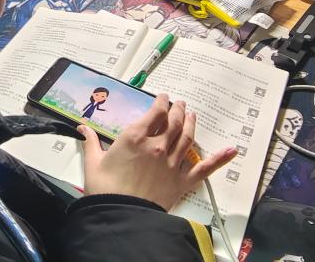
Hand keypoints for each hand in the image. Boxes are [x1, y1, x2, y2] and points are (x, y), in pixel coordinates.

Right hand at [78, 93, 237, 210]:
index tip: (163, 98)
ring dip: (192, 123)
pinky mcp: (182, 181)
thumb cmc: (105, 190)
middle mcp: (158, 146)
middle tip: (180, 104)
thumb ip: (92, 142)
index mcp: (135, 137)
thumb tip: (83, 128)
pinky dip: (219, 159)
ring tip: (193, 114)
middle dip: (178, 109)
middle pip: (174, 121)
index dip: (160, 102)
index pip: (154, 112)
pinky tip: (232, 150)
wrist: (121, 215)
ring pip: (188, 137)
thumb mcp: (93, 163)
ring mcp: (173, 163)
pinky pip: (204, 168)